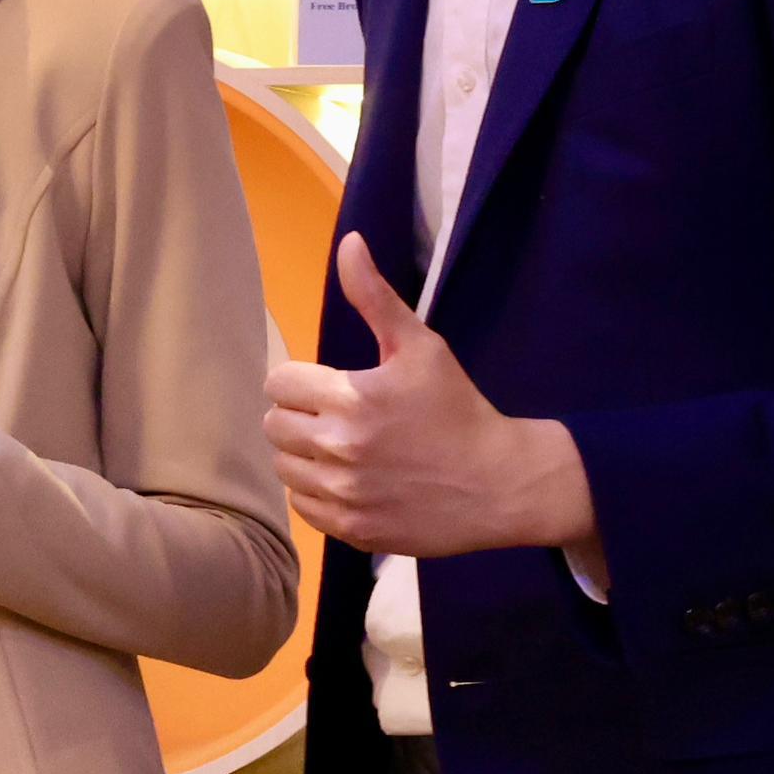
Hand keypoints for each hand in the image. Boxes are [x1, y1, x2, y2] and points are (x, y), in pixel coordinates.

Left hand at [263, 236, 602, 574]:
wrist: (500, 483)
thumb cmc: (458, 409)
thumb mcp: (421, 347)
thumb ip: (375, 297)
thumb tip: (350, 243)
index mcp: (351, 398)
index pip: (280, 383)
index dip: (302, 381)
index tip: (331, 386)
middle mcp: (339, 448)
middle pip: (273, 424)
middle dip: (299, 415)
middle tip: (336, 416)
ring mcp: (343, 494)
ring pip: (283, 465)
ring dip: (304, 454)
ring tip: (342, 447)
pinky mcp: (350, 530)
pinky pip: (303, 504)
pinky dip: (317, 491)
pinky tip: (349, 479)